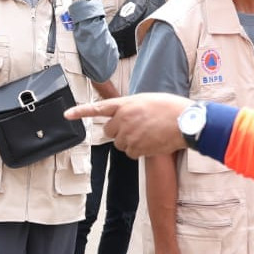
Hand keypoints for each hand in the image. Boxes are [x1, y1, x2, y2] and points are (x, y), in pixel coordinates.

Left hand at [66, 93, 196, 157]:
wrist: (186, 122)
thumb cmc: (171, 109)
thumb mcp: (147, 100)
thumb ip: (131, 108)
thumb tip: (124, 118)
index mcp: (126, 104)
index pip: (98, 108)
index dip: (81, 112)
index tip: (67, 115)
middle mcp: (124, 119)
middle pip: (109, 131)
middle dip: (120, 131)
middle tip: (137, 127)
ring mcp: (129, 135)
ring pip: (121, 144)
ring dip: (131, 141)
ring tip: (149, 133)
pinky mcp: (136, 148)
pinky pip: (131, 153)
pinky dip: (140, 150)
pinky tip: (152, 141)